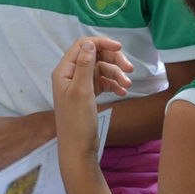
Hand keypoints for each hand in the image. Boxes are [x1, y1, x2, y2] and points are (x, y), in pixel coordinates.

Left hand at [51, 38, 132, 161]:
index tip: (120, 48)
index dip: (101, 43)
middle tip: (130, 69)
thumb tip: (89, 43)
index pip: (82, 46)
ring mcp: (79, 85)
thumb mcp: (81, 91)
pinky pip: (103, 82)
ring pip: (101, 70)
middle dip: (113, 60)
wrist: (78, 149)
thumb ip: (84, 65)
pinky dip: (113, 84)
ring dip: (116, 74)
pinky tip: (123, 91)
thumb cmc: (77, 122)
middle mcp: (70, 75)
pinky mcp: (88, 95)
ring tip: (128, 85)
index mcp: (64, 71)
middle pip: (94, 56)